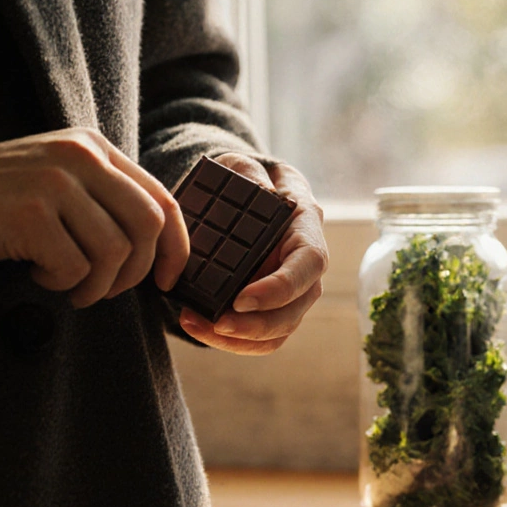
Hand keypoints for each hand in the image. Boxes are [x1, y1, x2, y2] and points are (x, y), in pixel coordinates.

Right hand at [0, 128, 188, 307]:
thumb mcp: (55, 182)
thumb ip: (103, 199)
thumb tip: (158, 251)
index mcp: (93, 146)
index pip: (162, 199)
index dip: (177, 248)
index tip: (169, 282)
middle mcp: (79, 155)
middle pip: (149, 227)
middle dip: (135, 273)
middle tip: (104, 291)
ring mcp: (54, 182)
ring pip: (114, 252)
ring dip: (94, 285)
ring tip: (64, 283)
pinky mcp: (29, 213)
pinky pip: (74, 267)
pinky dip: (60, 284)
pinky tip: (34, 272)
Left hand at [177, 155, 327, 354]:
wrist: (234, 196)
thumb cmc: (239, 179)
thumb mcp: (239, 165)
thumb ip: (246, 173)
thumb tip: (259, 193)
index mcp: (305, 224)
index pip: (309, 263)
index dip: (280, 288)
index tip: (241, 301)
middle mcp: (305, 262)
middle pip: (298, 307)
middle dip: (257, 324)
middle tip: (216, 323)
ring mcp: (291, 289)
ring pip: (281, 330)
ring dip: (241, 338)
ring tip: (197, 324)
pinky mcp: (271, 306)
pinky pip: (262, 337)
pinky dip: (232, 342)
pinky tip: (199, 326)